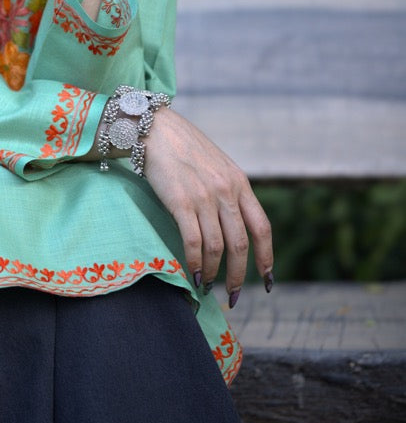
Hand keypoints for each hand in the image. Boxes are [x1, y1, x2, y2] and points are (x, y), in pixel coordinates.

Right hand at [142, 107, 273, 303]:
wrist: (155, 129)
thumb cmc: (184, 148)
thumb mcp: (218, 166)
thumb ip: (229, 192)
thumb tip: (234, 225)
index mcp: (240, 183)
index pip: (261, 228)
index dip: (266, 258)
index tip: (266, 279)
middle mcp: (226, 191)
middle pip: (241, 245)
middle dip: (238, 276)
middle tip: (232, 294)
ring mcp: (204, 197)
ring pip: (217, 247)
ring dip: (214, 273)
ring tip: (208, 286)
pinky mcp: (180, 202)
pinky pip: (193, 242)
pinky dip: (195, 263)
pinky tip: (193, 273)